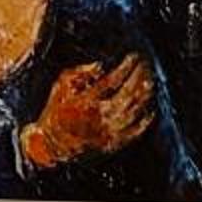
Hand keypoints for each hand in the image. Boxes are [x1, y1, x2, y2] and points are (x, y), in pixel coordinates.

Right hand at [20, 57, 156, 168]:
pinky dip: (144, 122)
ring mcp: (106, 132)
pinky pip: (133, 133)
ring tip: (150, 82)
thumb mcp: (59, 87)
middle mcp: (98, 117)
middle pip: (126, 95)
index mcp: (85, 101)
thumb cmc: (56, 112)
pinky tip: (150, 110)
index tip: (133, 57)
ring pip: (132, 112)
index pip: (112, 81)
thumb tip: (100, 65)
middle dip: (139, 78)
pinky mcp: (111, 144)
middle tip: (145, 66)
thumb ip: (78, 73)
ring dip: (143, 96)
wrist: (51, 144)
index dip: (125, 68)